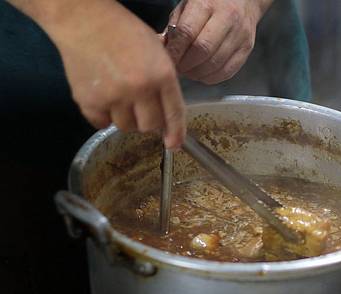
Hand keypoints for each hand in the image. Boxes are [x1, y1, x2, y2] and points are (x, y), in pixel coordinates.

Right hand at [42, 1, 185, 147]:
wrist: (84, 20)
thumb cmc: (124, 32)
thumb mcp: (157, 52)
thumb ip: (164, 82)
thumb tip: (167, 115)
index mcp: (162, 75)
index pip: (174, 114)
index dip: (176, 133)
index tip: (174, 145)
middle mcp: (140, 89)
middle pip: (149, 126)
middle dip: (147, 120)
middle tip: (139, 107)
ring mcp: (114, 97)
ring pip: (126, 127)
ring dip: (125, 118)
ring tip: (119, 97)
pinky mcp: (89, 102)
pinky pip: (101, 124)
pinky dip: (102, 117)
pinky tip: (103, 98)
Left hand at [166, 0, 272, 83]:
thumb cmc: (210, 3)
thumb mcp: (188, 6)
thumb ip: (175, 27)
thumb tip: (163, 50)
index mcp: (207, 3)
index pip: (187, 32)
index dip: (175, 51)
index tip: (168, 60)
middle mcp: (227, 18)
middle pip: (203, 50)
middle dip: (186, 65)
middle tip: (178, 68)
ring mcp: (240, 34)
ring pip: (215, 64)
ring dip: (197, 73)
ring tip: (189, 71)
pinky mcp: (247, 48)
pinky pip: (227, 71)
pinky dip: (211, 77)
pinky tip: (203, 73)